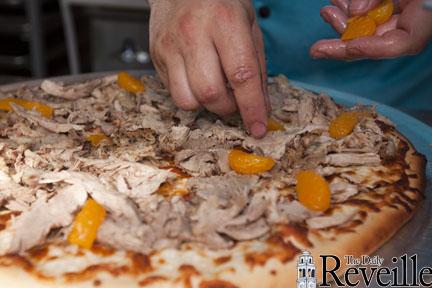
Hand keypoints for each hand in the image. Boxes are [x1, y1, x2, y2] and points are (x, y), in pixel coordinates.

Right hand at [149, 0, 268, 137]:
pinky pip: (173, 93)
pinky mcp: (156, 56)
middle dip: (228, 107)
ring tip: (215, 88)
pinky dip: (190, 96)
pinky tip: (197, 80)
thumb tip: (261, 106)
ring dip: (207, 105)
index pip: (241, 75)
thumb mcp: (249, 25)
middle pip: (211, 93)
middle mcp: (194, 34)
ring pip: (188, 100)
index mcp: (225, 22)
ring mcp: (170, 46)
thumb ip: (256, 67)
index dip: (252, 107)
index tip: (258, 127)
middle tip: (235, 99)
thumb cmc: (219, 3)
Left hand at [310, 0, 431, 59]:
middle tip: (316, 50)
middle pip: (377, 42)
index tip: (351, 46)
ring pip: (368, 28)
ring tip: (326, 11)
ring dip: (343, 23)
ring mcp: (402, 14)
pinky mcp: (392, 7)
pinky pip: (368, 13)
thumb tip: (354, 12)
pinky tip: (335, 3)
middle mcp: (414, 20)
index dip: (374, 48)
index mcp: (426, 16)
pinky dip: (351, 9)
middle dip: (344, 45)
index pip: (403, 43)